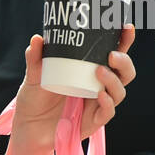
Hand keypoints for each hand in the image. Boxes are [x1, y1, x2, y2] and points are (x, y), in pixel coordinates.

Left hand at [11, 25, 136, 145]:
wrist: (27, 127)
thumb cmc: (35, 98)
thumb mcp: (34, 75)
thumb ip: (35, 58)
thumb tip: (37, 38)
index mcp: (90, 71)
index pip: (113, 54)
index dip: (124, 41)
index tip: (127, 27)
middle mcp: (99, 86)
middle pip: (124, 73)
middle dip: (124, 62)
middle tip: (112, 55)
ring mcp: (97, 104)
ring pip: (119, 92)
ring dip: (113, 81)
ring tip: (99, 71)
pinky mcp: (92, 121)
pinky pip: (107, 112)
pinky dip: (107, 103)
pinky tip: (100, 94)